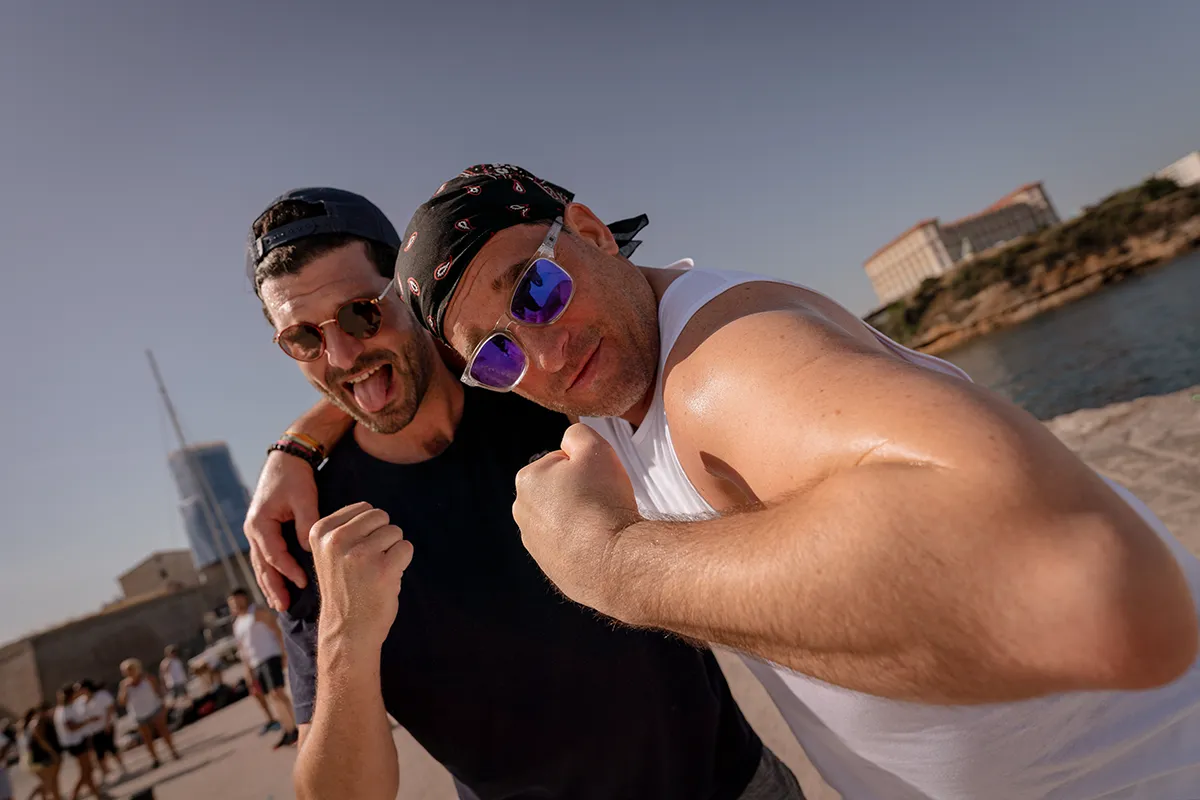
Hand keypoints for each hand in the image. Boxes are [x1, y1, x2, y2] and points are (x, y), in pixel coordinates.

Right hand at [245, 450, 320, 609]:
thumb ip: (306, 523)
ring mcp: (256, 531)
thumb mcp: (303, 498)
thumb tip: (308, 548)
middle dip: (273, 587)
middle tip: (284, 607)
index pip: (274, 555)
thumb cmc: (295, 478)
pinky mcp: (264, 530)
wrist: (287, 460)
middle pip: (262, 565)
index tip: (305, 584)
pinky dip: (272, 571)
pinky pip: (266, 556)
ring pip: (261, 564)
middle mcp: (253, 530)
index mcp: (259, 523)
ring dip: (269, 584)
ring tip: (279, 604)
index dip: (288, 571)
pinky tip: (279, 584)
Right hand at [309, 502, 413, 649]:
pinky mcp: (383, 567)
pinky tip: (387, 577)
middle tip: (369, 563)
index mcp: (321, 531)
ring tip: (375, 572)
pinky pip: (406, 548)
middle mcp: (337, 539)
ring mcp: (360, 553)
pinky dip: (402, 561)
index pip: (363, 508)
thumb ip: (346, 529)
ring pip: (395, 531)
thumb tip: (374, 512)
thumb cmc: (345, 589)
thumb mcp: (331, 553)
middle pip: (380, 516)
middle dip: (382, 536)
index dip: (368, 529)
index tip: (355, 553)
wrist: (347, 631)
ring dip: (392, 550)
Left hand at [513, 423, 641, 612]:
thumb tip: (568, 442)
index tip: (598, 481)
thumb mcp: (595, 448)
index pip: (561, 462)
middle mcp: (521, 512)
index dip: (585, 467)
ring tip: (602, 524)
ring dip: (581, 518)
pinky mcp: (550, 567)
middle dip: (580, 492)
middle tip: (602, 501)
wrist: (613, 561)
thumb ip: (577, 433)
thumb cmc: (603, 501)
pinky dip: (583, 543)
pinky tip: (599, 545)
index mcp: (526, 480)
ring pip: (564, 519)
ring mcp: (534, 543)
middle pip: (559, 490)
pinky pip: (569, 546)